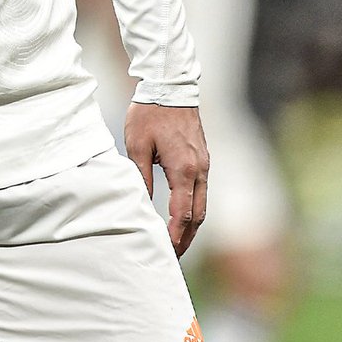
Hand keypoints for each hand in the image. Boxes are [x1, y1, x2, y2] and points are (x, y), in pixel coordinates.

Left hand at [124, 103, 208, 257]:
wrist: (169, 86)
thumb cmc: (149, 113)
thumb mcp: (137, 146)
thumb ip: (141, 178)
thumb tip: (142, 206)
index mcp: (183, 169)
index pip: (183, 214)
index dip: (175, 236)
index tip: (165, 250)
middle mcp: (199, 170)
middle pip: (198, 215)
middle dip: (186, 238)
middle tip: (171, 255)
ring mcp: (204, 164)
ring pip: (202, 205)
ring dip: (191, 225)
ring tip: (176, 241)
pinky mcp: (203, 158)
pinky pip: (202, 191)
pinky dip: (193, 208)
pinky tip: (181, 215)